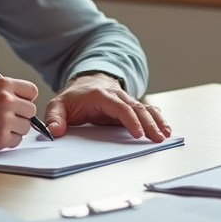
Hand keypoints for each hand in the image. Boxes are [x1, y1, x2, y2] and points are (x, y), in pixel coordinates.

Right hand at [0, 76, 38, 152]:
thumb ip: (4, 91)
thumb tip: (23, 100)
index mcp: (2, 84)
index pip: (32, 91)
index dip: (26, 99)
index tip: (20, 104)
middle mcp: (5, 100)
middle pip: (31, 110)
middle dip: (21, 115)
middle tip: (8, 119)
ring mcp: (4, 120)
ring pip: (25, 127)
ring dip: (15, 130)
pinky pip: (16, 141)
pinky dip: (7, 141)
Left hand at [44, 73, 171, 141]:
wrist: (85, 84)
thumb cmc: (72, 98)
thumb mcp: (58, 105)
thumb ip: (54, 118)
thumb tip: (54, 133)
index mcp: (101, 96)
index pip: (119, 107)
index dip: (129, 120)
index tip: (137, 134)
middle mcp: (117, 96)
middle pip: (136, 108)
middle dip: (149, 123)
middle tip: (157, 138)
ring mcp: (126, 101)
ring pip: (145, 109)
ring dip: (157, 121)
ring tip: (166, 134)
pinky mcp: (130, 107)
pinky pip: (146, 111)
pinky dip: (157, 118)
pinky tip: (165, 128)